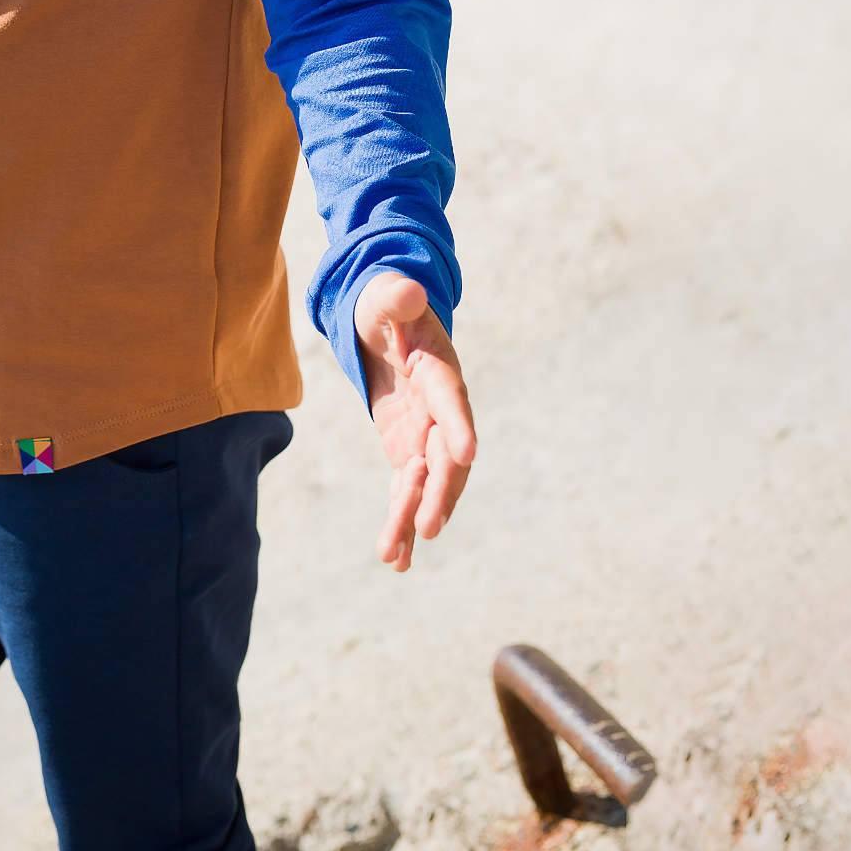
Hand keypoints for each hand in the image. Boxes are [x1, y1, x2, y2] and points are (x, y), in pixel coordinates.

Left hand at [354, 272, 476, 572]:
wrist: (388, 325)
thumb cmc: (387, 306)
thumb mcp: (386, 296)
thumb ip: (396, 297)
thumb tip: (406, 291)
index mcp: (438, 370)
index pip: (451, 399)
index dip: (458, 425)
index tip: (465, 453)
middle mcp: (440, 410)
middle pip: (445, 455)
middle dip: (439, 491)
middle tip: (428, 526)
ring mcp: (425, 435)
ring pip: (425, 483)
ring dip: (412, 519)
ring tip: (395, 556)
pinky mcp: (408, 451)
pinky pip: (407, 490)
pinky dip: (401, 522)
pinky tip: (395, 559)